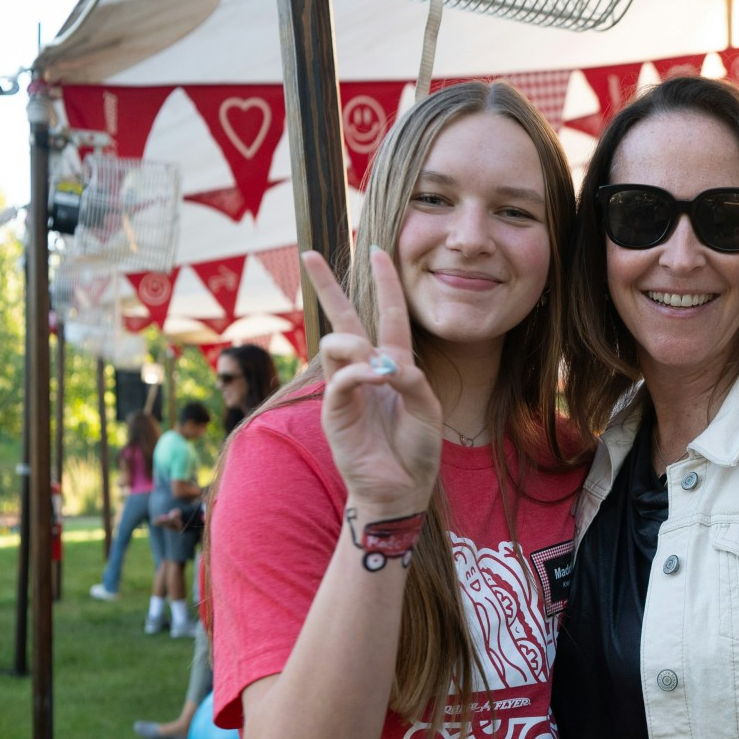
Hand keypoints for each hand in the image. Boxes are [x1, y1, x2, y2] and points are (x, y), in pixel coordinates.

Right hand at [303, 247, 442, 515]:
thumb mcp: (429, 409)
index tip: (377, 250)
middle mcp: (365, 371)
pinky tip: (378, 380)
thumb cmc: (417, 450)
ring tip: (380, 370)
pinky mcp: (334, 411)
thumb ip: (414, 380)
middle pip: (344, 318)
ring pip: (337, 342)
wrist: (401, 488)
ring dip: (358, 346)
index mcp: (393, 365)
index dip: (384, 282)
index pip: (388, 315)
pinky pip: (341, 378)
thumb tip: (386, 362)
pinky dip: (361, 373)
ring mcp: (346, 389)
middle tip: (310, 253)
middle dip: (327, 285)